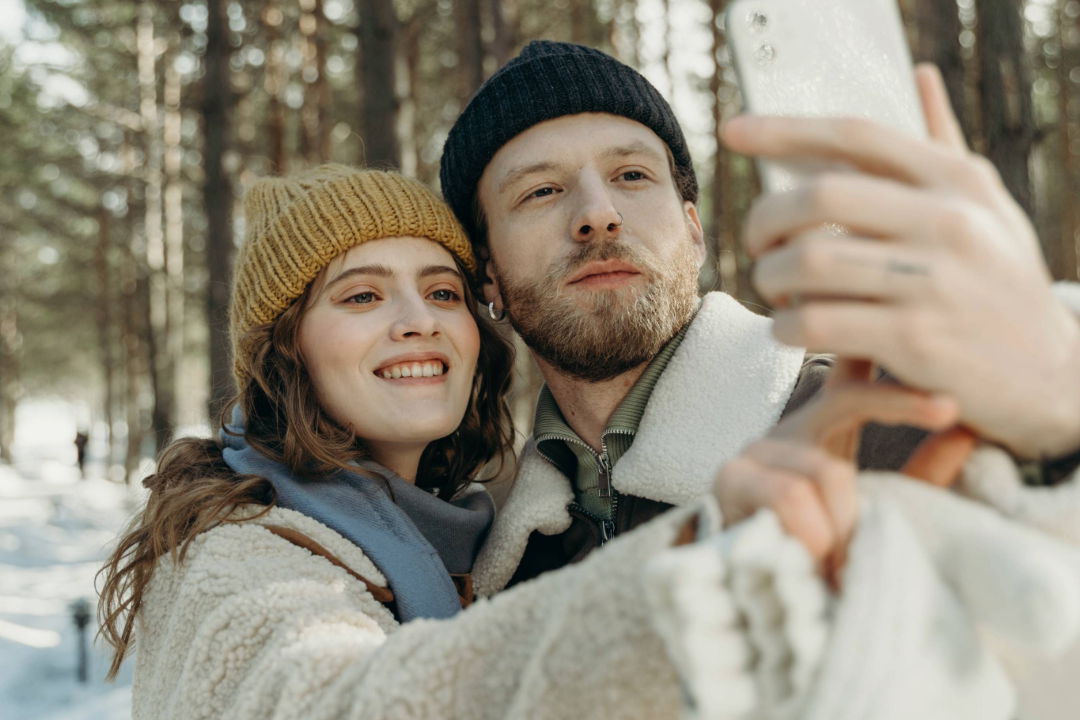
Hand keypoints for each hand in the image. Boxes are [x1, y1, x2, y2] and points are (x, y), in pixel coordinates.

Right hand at [714, 361, 959, 586]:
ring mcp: (758, 449)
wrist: (763, 599)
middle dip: (901, 404)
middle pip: (849, 398)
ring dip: (848, 524)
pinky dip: (815, 534)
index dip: (890, 355)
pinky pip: (791, 497)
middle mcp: (791, 428)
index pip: (855, 374)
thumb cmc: (828, 553)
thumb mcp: (887, 508)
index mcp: (826, 428)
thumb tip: (970, 430)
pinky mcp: (730, 477)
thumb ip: (924, 473)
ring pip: (827, 470)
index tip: (950, 376)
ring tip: (849, 564)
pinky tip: (817, 561)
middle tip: (949, 413)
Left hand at [722, 64, 1079, 458]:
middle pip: (818, 196)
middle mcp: (949, 222)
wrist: (1051, 378)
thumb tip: (920, 77)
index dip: (785, 130)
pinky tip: (789, 330)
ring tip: (775, 292)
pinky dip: (785, 327)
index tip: (733, 132)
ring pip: (808, 262)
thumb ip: (944, 147)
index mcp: (958, 182)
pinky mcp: (914, 339)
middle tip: (757, 246)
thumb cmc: (1002, 286)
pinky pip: (816, 323)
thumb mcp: (989, 209)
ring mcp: (933, 281)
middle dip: (765, 220)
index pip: (856, 136)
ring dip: (770, 279)